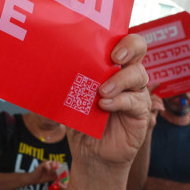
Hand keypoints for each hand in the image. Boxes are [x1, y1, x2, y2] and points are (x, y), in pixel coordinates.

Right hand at [29, 160, 61, 184]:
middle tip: (56, 172)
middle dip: (58, 167)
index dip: (61, 167)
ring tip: (51, 172)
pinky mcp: (42, 165)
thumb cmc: (44, 178)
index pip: (59, 164)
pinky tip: (48, 171)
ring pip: (52, 161)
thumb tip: (63, 176)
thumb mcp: (52, 177)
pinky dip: (48, 168)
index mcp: (53, 166)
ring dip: (53, 167)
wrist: (36, 179)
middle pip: (57, 161)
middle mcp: (50, 164)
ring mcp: (46, 164)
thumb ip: (57, 176)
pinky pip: (46, 163)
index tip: (61, 172)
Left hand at [68, 34, 150, 166]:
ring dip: (119, 80)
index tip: (108, 46)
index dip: (120, 38)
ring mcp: (136, 92)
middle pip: (139, 49)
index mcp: (111, 65)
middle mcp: (127, 74)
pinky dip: (119, 101)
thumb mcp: (70, 98)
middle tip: (114, 58)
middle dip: (129, 47)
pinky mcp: (140, 112)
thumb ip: (67, 83)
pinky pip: (135, 101)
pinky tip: (104, 106)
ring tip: (102, 91)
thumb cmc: (81, 120)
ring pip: (139, 74)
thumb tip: (49, 68)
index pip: (121, 40)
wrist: (90, 151)